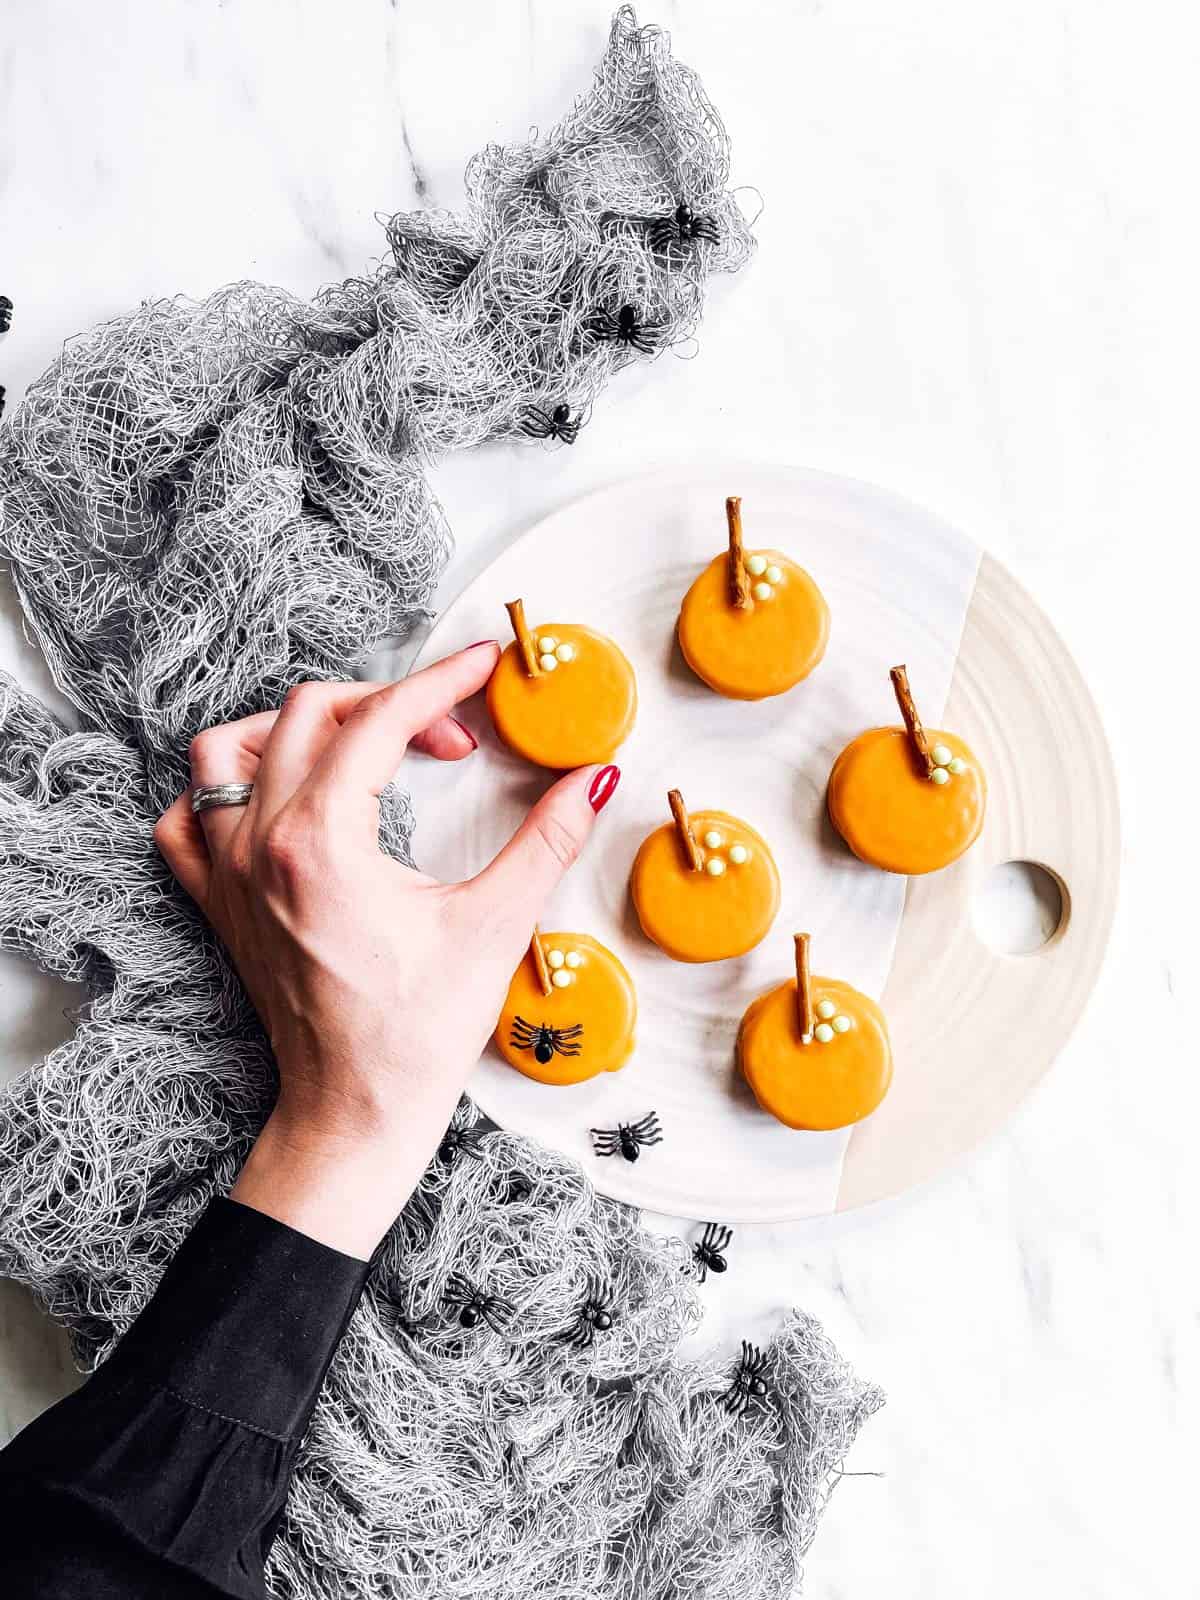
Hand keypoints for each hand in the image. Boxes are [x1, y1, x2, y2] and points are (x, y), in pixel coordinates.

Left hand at [153, 642, 619, 1257]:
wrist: (354, 1112)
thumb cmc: (416, 1035)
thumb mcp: (494, 925)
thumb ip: (548, 840)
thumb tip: (595, 781)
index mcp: (321, 842)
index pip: (379, 720)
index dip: (440, 683)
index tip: (480, 669)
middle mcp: (260, 845)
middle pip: (307, 714)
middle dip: (389, 704)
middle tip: (452, 738)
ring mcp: (227, 873)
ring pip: (228, 749)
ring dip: (296, 728)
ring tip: (363, 745)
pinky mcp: (218, 903)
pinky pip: (188, 818)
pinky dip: (223, 788)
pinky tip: (276, 796)